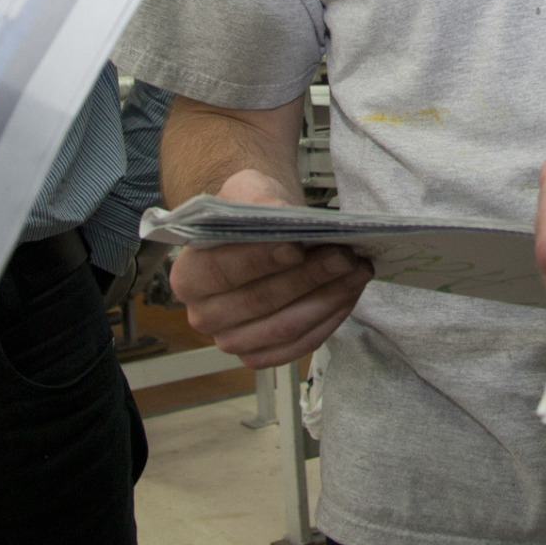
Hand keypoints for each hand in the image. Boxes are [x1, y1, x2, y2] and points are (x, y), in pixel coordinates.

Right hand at [168, 169, 372, 367]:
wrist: (258, 233)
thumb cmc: (249, 213)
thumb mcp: (246, 190)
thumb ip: (255, 197)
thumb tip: (275, 211)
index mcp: (188, 277)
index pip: (223, 272)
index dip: (261, 260)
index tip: (298, 246)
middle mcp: (203, 316)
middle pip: (259, 302)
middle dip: (307, 278)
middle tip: (344, 255)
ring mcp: (233, 341)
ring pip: (285, 328)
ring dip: (327, 299)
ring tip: (357, 270)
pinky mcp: (263, 354)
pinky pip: (301, 345)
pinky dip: (330, 320)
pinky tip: (349, 293)